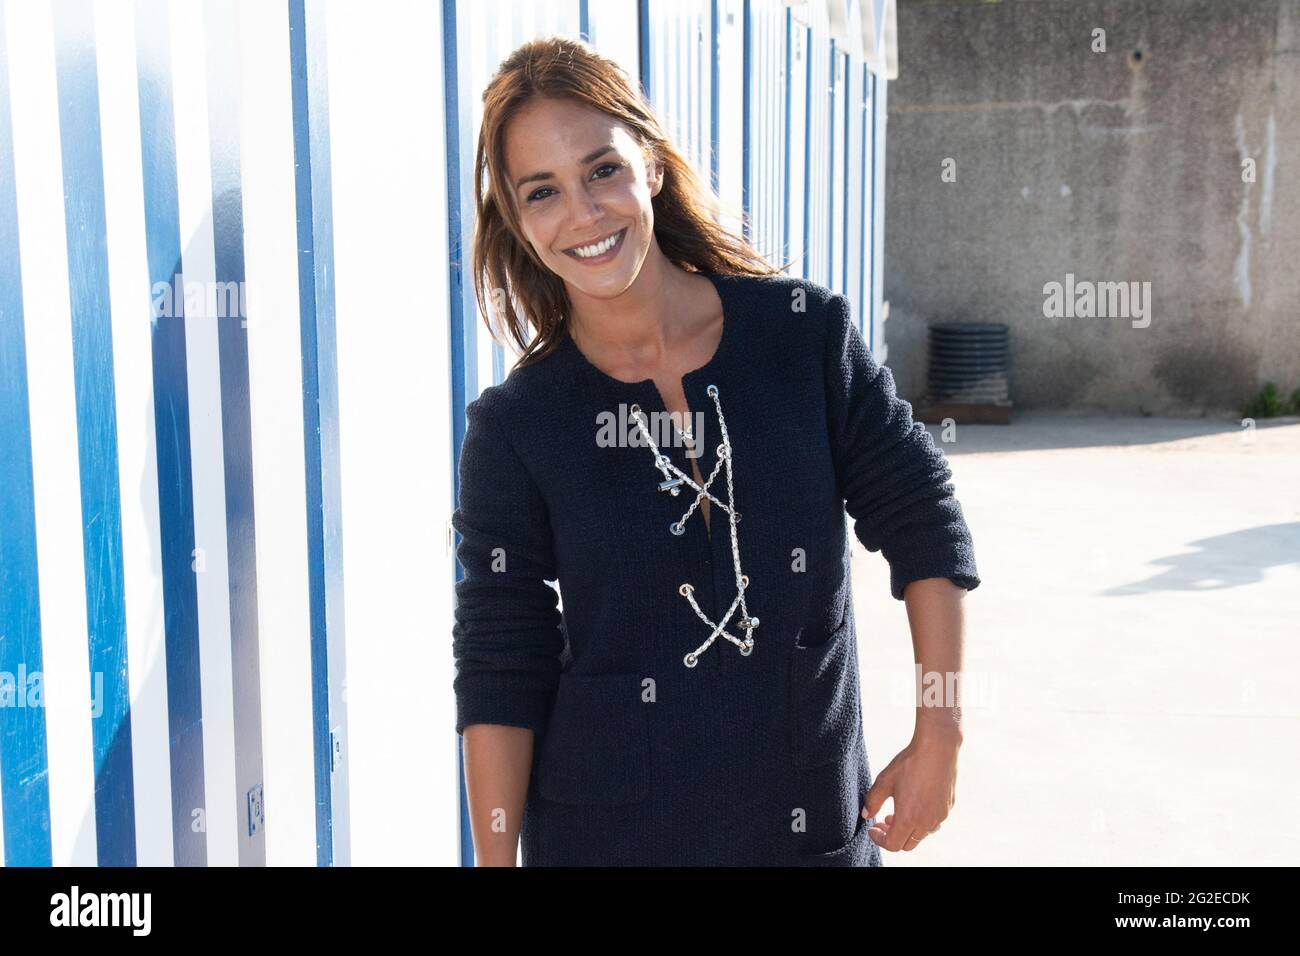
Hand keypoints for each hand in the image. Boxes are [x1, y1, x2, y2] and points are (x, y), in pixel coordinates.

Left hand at [862, 733, 958, 851]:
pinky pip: (933, 823)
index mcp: (909, 818)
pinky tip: (914, 804)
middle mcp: (927, 822)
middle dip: (892, 837)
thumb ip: (872, 801)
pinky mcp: (948, 807)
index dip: (879, 839)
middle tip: (882, 821)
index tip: (872, 827)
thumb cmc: (909, 763)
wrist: (938, 748)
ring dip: (907, 830)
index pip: (893, 845)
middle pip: (907, 844)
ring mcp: (940, 816)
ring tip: (897, 813)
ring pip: (921, 835)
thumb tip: (866, 815)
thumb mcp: (884, 781)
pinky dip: (920, 821)